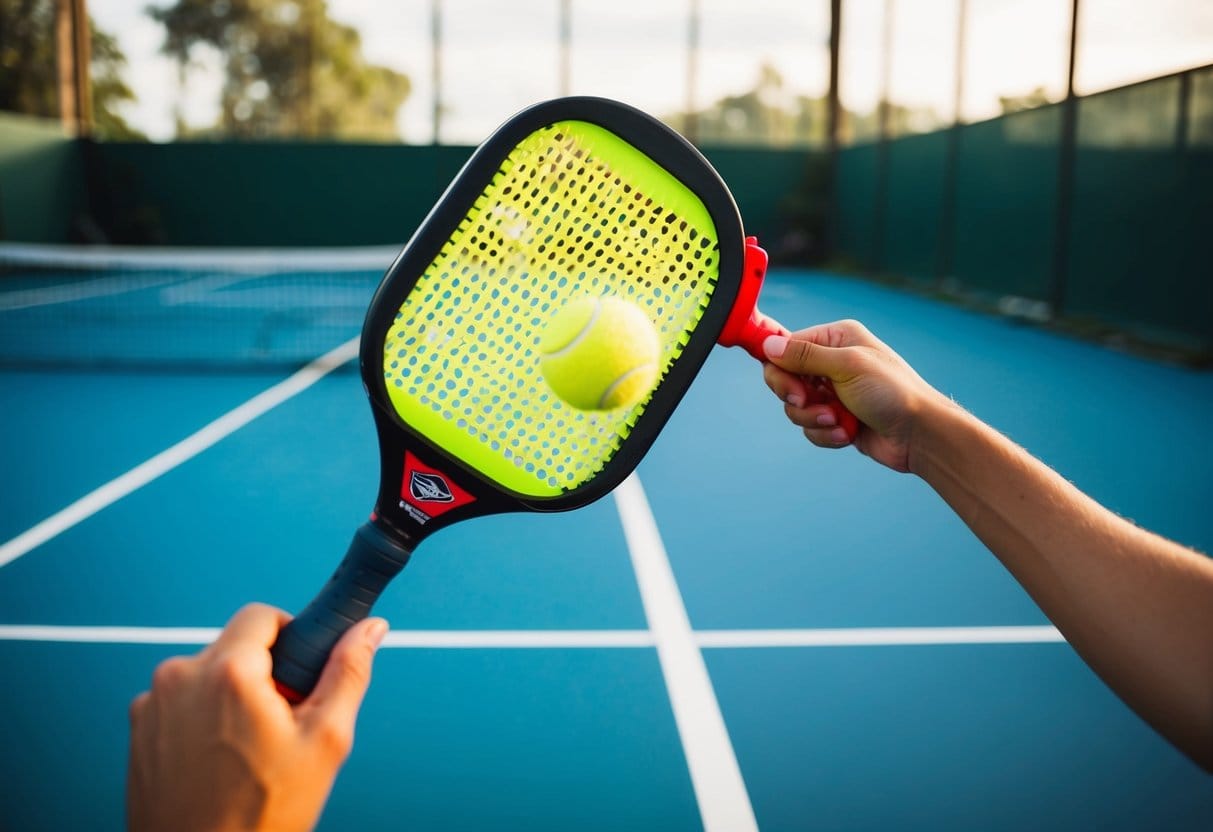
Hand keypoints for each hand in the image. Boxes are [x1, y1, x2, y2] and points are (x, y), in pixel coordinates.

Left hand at [127, 604, 387, 831]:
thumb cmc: (262, 816)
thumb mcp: (324, 741)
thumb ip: (348, 672)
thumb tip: (369, 629)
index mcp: (228, 672)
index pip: (262, 615)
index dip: (290, 634)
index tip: (302, 668)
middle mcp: (180, 678)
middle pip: (235, 647)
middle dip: (264, 673)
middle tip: (283, 722)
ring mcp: (152, 706)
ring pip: (208, 675)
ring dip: (231, 696)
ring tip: (249, 751)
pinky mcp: (138, 731)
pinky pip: (181, 703)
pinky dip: (202, 719)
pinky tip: (220, 762)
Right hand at [761, 319, 950, 472]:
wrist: (920, 434)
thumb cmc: (893, 392)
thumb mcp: (847, 366)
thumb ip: (805, 356)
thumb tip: (767, 344)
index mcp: (836, 339)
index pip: (786, 349)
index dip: (781, 371)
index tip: (793, 391)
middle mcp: (831, 363)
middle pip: (785, 380)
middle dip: (798, 399)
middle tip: (811, 404)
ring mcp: (833, 392)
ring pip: (795, 408)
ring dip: (814, 419)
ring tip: (839, 422)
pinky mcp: (836, 419)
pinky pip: (810, 427)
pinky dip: (826, 434)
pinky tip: (847, 434)